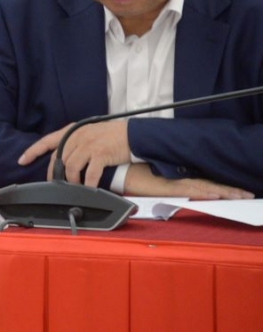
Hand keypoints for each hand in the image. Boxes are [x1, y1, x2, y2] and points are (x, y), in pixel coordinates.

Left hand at [17, 121, 130, 186]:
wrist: (133, 134)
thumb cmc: (111, 136)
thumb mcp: (89, 134)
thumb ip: (75, 143)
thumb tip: (64, 159)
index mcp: (72, 131)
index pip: (46, 141)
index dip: (32, 151)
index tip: (22, 160)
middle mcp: (77, 136)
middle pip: (58, 158)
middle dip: (55, 174)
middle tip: (56, 185)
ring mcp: (89, 144)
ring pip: (71, 167)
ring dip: (72, 181)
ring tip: (76, 187)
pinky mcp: (101, 154)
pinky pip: (89, 173)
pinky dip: (88, 183)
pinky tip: (89, 189)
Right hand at [121, 163, 251, 199]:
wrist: (120, 172)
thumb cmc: (136, 175)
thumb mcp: (157, 180)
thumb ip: (171, 182)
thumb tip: (184, 186)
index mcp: (180, 178)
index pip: (207, 183)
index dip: (224, 187)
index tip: (239, 191)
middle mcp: (182, 179)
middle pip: (211, 185)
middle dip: (231, 191)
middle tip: (248, 195)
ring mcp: (177, 183)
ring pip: (206, 187)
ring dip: (224, 192)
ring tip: (241, 196)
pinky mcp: (169, 187)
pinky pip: (190, 190)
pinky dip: (204, 192)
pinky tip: (216, 194)